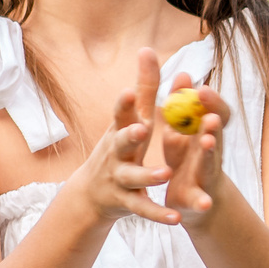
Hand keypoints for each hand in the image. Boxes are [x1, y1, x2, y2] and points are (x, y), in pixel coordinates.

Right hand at [66, 73, 177, 225]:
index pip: (119, 113)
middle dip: (129, 135)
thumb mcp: (130, 118)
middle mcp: (115, 153)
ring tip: (166, 173)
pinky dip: (158, 215)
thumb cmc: (120, 147)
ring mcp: (118, 179)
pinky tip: (175, 219)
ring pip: (133, 178)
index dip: (124, 103)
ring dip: (148, 176)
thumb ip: (144, 87)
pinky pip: (144, 209)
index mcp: (120, 130)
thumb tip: (147, 49)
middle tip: (142, 129)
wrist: (92, 194)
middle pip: (120, 143)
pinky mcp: (126, 203)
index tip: (129, 91)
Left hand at [158, 70, 230, 228]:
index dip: (212, 102)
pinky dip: (202, 201)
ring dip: (210, 153)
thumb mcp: (179, 132)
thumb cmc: (185, 160)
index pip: (216, 113)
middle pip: (216, 135)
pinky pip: (200, 200)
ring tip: (208, 141)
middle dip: (213, 124)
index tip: (202, 88)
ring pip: (210, 163)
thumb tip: (183, 73)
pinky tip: (204, 203)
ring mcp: (206, 176)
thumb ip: (180, 106)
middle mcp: (211, 153)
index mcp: (204, 134)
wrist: (190, 200)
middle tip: (209, 112)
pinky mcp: (196, 199)